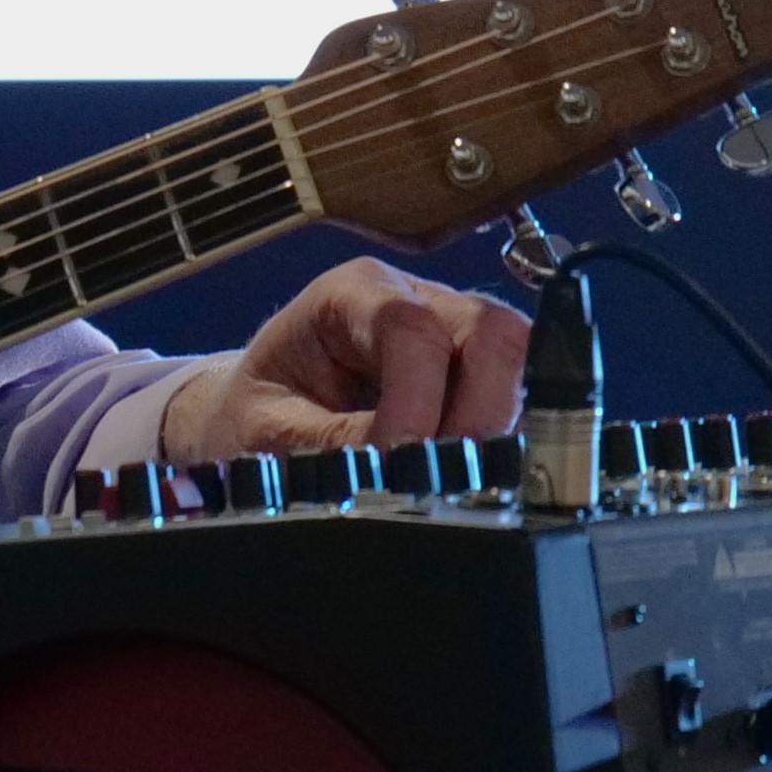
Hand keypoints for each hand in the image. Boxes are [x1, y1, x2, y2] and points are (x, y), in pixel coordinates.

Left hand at [150, 257, 532, 461]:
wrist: (252, 421)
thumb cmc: (257, 412)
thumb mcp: (270, 431)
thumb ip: (333, 444)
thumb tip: (395, 468)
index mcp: (353, 292)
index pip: (410, 327)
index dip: (417, 397)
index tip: (402, 458)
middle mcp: (417, 299)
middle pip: (489, 329)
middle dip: (480, 407)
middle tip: (451, 473)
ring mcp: (456, 333)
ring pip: (517, 361)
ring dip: (498, 424)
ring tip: (460, 479)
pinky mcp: (478, 377)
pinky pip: (518, 397)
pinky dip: (505, 437)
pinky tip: (474, 474)